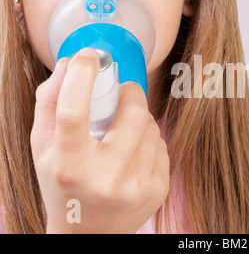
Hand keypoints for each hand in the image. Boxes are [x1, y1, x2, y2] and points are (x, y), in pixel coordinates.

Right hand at [30, 48, 168, 233]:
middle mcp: (106, 179)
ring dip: (139, 118)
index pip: (74, 113)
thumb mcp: (44, 149)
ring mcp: (137, 187)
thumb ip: (50, 104)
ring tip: (122, 131)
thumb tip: (72, 63)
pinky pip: (161, 145)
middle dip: (130, 93)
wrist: (88, 234)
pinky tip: (133, 154)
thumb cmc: (62, 185)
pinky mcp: (158, 190)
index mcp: (70, 167)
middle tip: (122, 92)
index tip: (89, 56)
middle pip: (132, 114)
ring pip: (151, 127)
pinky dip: (148, 140)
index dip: (82, 77)